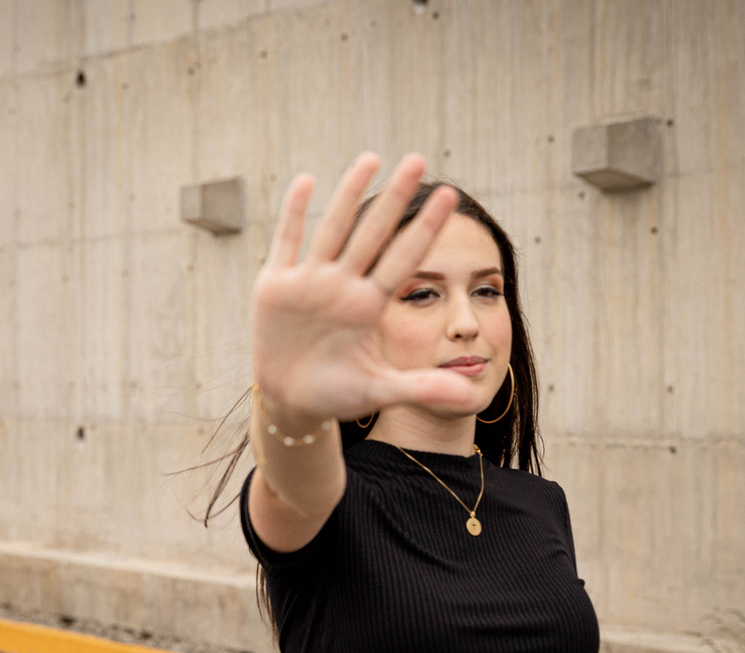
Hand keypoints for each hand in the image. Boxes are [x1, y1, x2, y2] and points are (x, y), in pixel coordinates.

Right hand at [250, 152, 487, 423]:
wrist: (291, 402)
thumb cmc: (337, 395)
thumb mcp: (381, 391)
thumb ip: (424, 388)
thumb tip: (469, 396)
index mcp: (369, 305)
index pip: (404, 259)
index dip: (425, 228)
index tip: (452, 198)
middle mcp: (343, 285)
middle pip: (373, 233)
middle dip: (394, 197)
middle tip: (418, 159)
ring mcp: (309, 282)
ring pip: (333, 229)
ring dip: (349, 193)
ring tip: (371, 158)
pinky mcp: (275, 286)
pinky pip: (287, 242)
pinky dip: (294, 213)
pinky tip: (307, 181)